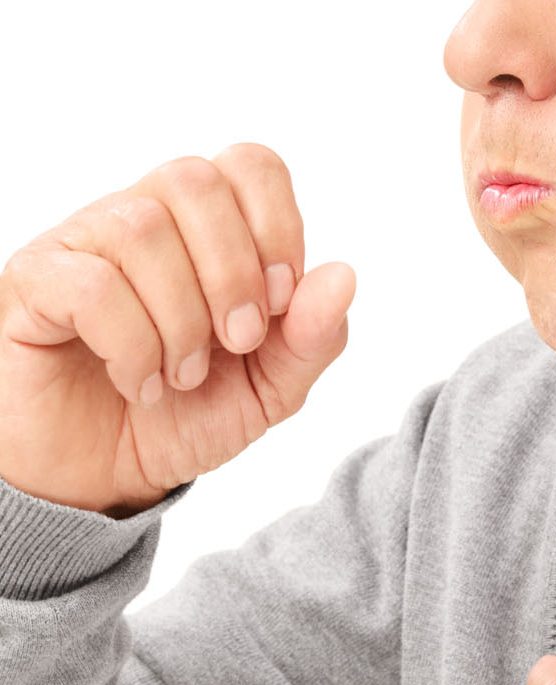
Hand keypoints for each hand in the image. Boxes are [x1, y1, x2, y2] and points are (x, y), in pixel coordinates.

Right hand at [0, 145, 354, 515]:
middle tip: (236, 343)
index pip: (249, 165)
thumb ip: (311, 337)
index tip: (278, 303)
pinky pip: (92, 285)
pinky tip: (139, 383)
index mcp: (205, 232)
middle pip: (194, 181)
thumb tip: (344, 275)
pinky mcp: (36, 282)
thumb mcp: (268, 388)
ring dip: (181, 322)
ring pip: (142, 230)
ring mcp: (83, 245)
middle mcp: (142, 220)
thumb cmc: (185, 418)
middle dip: (232, 274)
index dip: (277, 228)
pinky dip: (132, 346)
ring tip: (181, 376)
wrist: (109, 474)